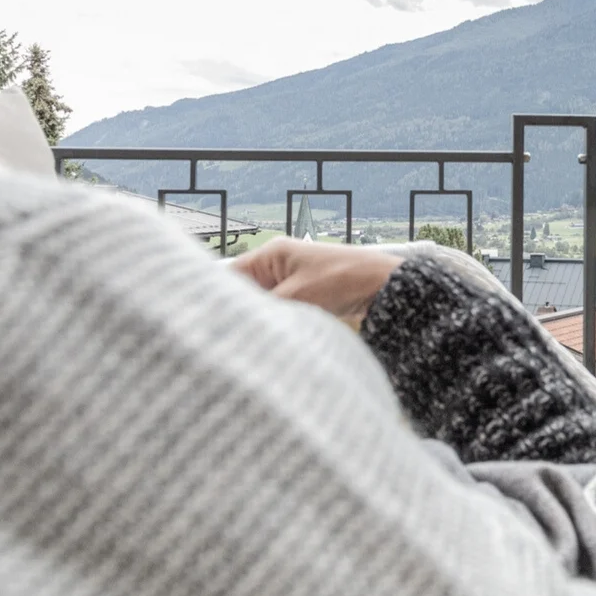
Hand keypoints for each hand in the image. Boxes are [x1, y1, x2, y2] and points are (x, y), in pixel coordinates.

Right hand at [232, 238, 404, 327]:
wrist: (384, 286)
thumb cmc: (342, 281)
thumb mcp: (297, 297)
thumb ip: (264, 309)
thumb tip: (237, 325)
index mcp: (271, 255)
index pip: (231, 276)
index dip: (220, 299)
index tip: (211, 324)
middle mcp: (277, 264)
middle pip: (245, 291)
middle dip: (242, 312)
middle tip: (231, 337)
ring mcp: (291, 280)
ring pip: (263, 304)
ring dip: (262, 320)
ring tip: (251, 340)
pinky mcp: (304, 296)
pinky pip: (281, 310)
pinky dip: (277, 322)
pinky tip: (273, 338)